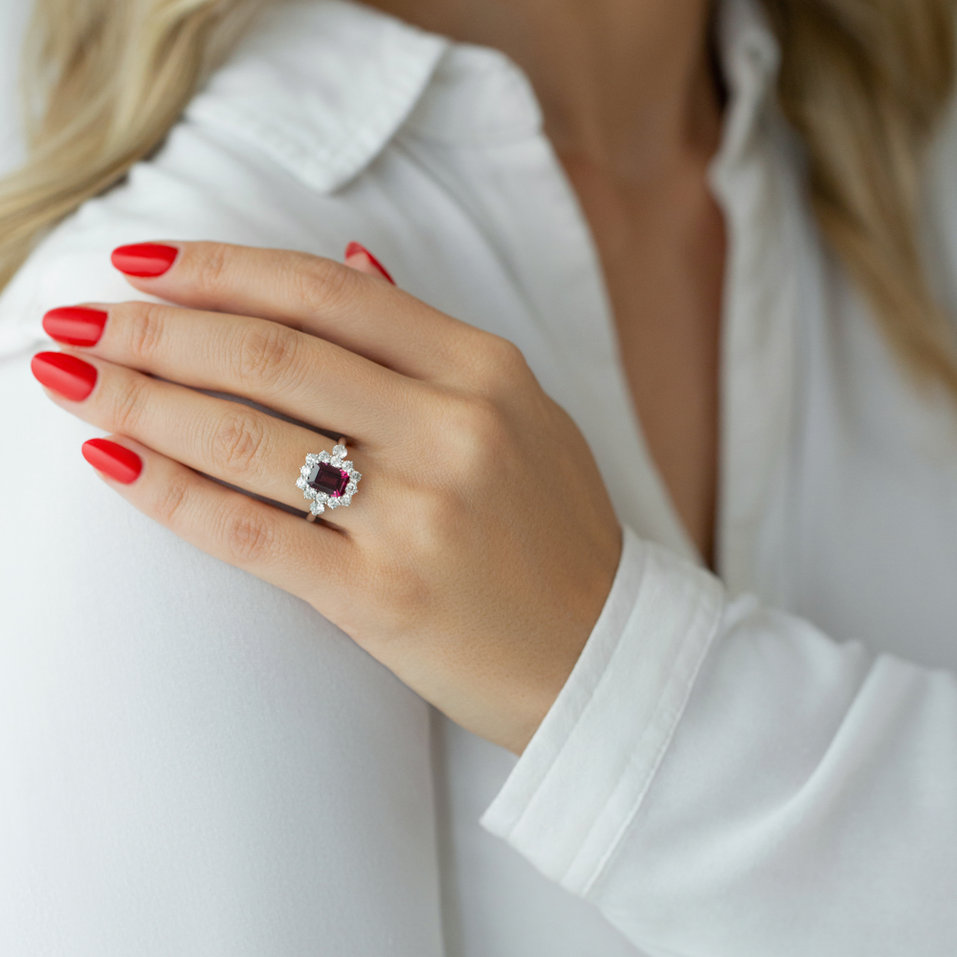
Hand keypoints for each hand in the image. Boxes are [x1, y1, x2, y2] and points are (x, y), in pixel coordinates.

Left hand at [30, 240, 622, 754]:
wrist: (597, 652)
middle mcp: (453, 428)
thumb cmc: (554, 530)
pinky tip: (110, 462)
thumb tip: (350, 256)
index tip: (142, 262)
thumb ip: (431, 338)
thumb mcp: (522, 411)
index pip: (328, 292)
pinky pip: (251, 532)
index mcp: (486, 370)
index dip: (222, 269)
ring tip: (67, 379)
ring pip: (246, 435)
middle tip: (75, 320)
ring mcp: (419, 513)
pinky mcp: (384, 597)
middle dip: (155, 329)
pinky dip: (169, 494)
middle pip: (272, 353)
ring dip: (139, 400)